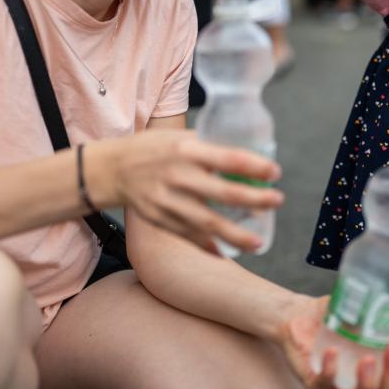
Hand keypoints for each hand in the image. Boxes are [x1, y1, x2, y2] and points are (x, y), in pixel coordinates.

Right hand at [93, 131, 282, 251]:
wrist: (111, 170)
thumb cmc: (150, 149)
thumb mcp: (177, 136)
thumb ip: (207, 145)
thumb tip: (245, 153)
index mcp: (187, 149)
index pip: (230, 158)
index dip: (256, 167)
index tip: (275, 172)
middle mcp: (179, 176)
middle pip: (225, 193)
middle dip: (256, 199)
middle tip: (277, 201)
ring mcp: (169, 201)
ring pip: (209, 223)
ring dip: (237, 234)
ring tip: (259, 242)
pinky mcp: (161, 220)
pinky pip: (189, 236)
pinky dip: (208, 246)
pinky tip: (226, 252)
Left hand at [277, 297, 388, 388]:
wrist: (300, 314)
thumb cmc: (336, 316)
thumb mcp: (364, 310)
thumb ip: (388, 316)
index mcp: (373, 372)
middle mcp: (358, 385)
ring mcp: (337, 388)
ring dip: (367, 383)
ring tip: (367, 359)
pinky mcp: (314, 383)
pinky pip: (324, 385)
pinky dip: (330, 370)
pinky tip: (332, 351)